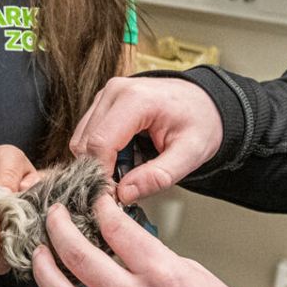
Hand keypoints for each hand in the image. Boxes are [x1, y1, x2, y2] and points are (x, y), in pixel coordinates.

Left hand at [32, 194, 254, 286]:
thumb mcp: (197, 274)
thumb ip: (154, 258)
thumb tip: (122, 242)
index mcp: (164, 275)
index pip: (117, 228)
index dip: (99, 207)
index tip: (94, 200)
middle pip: (79, 258)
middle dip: (58, 229)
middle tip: (53, 217)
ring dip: (45, 273)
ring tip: (41, 256)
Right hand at [70, 76, 223, 203]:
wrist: (204, 101)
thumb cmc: (200, 122)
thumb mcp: (190, 154)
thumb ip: (158, 176)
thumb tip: (125, 193)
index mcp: (136, 99)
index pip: (100, 143)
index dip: (102, 174)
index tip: (115, 195)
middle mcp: (114, 91)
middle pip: (85, 143)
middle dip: (101, 169)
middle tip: (127, 184)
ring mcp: (106, 94)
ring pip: (81, 140)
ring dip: (100, 160)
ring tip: (132, 166)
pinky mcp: (102, 102)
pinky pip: (87, 134)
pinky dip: (102, 151)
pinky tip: (126, 155)